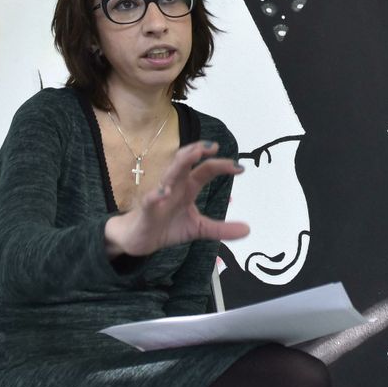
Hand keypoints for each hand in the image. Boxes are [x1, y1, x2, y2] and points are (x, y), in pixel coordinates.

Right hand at [105, 140, 249, 257]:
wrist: (140, 239)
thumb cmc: (168, 226)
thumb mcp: (198, 228)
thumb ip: (221, 228)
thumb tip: (247, 230)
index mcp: (188, 187)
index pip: (206, 170)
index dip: (222, 166)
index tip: (241, 168)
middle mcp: (175, 186)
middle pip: (185, 163)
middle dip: (197, 152)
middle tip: (213, 146)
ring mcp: (160, 196)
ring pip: (170, 174)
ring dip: (181, 163)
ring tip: (195, 154)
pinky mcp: (146, 210)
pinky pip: (150, 200)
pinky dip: (156, 195)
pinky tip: (164, 191)